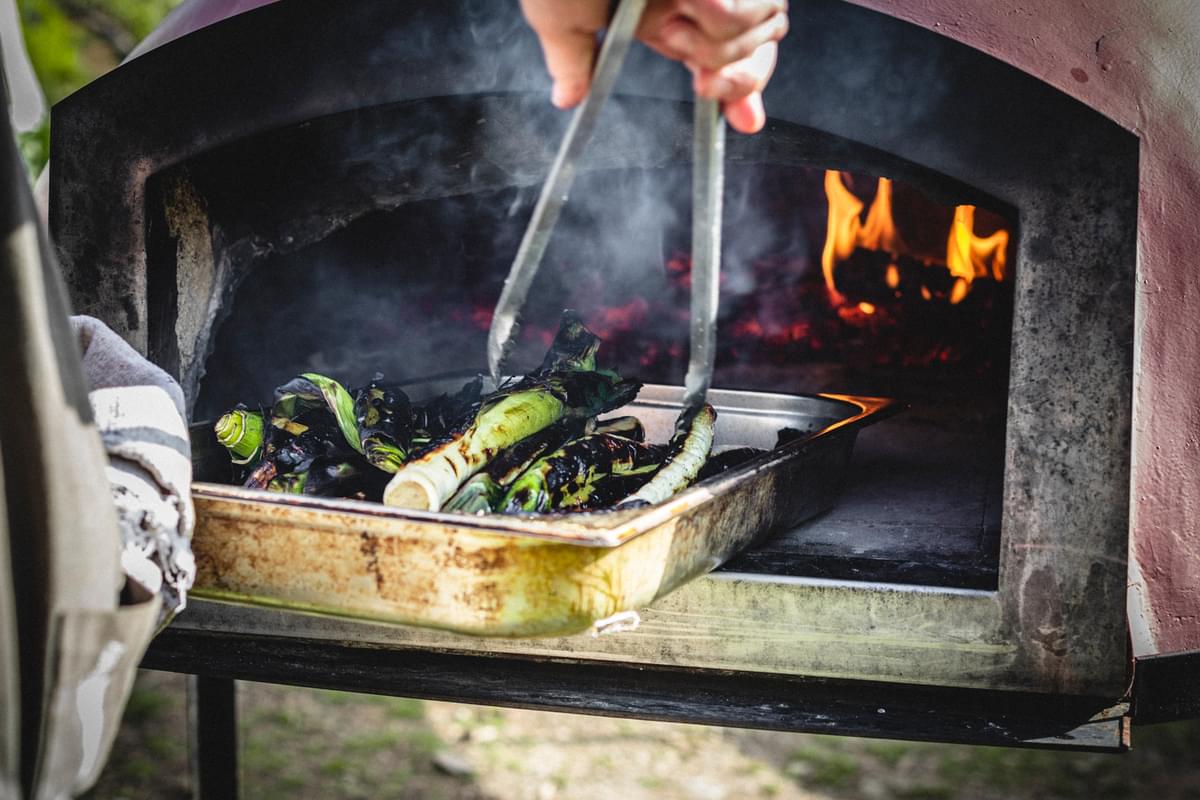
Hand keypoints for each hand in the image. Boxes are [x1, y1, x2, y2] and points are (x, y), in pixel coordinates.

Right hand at [520, 0, 787, 133]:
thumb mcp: (561, 18)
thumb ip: (573, 61)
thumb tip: (565, 97)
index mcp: (671, 5)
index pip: (728, 53)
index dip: (742, 87)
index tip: (744, 121)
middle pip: (761, 44)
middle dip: (728, 67)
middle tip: (688, 61)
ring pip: (762, 27)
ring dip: (717, 36)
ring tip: (676, 5)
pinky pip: (751, 8)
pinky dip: (723, 14)